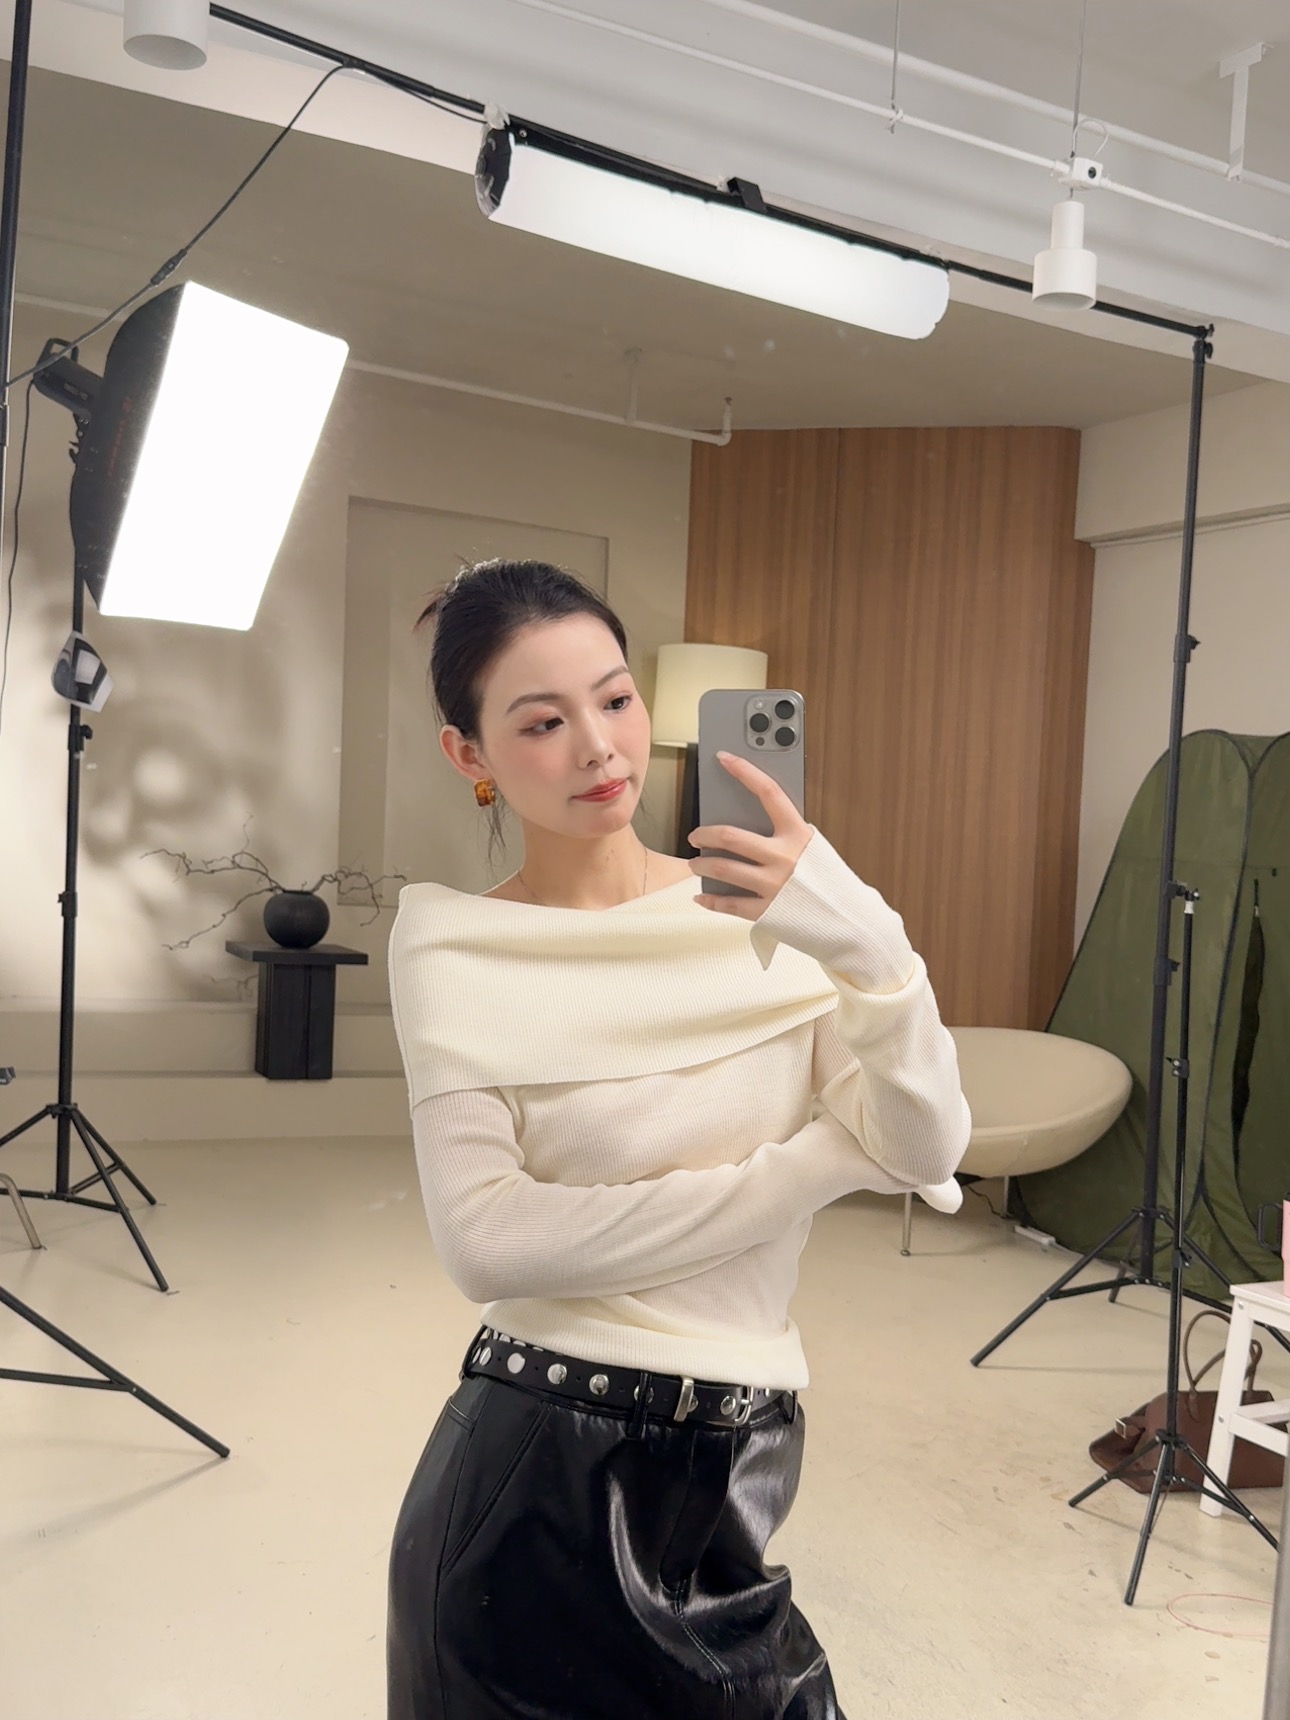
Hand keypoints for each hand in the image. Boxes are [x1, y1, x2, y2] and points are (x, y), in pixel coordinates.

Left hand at [688, 752, 813, 920]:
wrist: (848, 920)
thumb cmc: (827, 881)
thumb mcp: (812, 848)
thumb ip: (786, 835)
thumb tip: (746, 824)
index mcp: (798, 834)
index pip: (768, 792)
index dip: (744, 771)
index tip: (724, 758)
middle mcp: (784, 857)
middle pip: (731, 836)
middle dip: (704, 834)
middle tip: (695, 836)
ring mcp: (774, 885)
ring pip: (723, 868)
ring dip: (701, 865)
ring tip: (695, 864)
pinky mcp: (767, 911)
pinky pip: (729, 904)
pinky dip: (710, 900)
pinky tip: (701, 897)